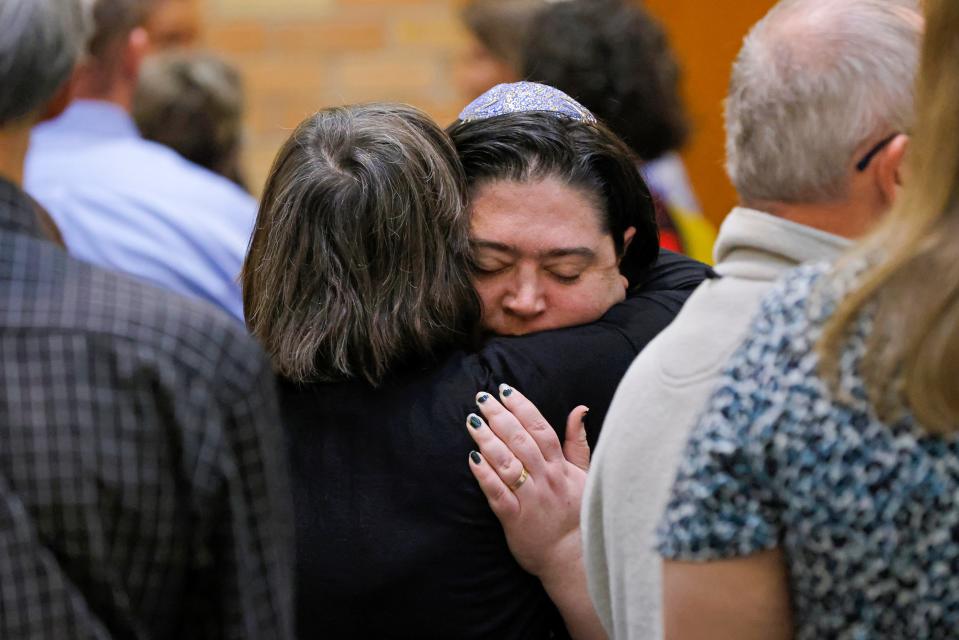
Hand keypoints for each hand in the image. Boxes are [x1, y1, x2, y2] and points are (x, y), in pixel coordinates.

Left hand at [465, 383, 589, 579]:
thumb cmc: (577, 512)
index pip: (541, 429)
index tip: (505, 391)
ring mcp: (530, 498)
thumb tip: (579, 409)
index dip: (522, 407)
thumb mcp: (584, 475)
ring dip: (488, 440)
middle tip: (482, 399)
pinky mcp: (515, 518)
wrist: (573, 557)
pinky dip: (485, 475)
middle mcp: (545, 478)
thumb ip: (577, 442)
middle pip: (520, 440)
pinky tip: (473, 459)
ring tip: (472, 422)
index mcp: (560, 466)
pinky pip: (498, 493)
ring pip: (507, 463)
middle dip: (499, 416)